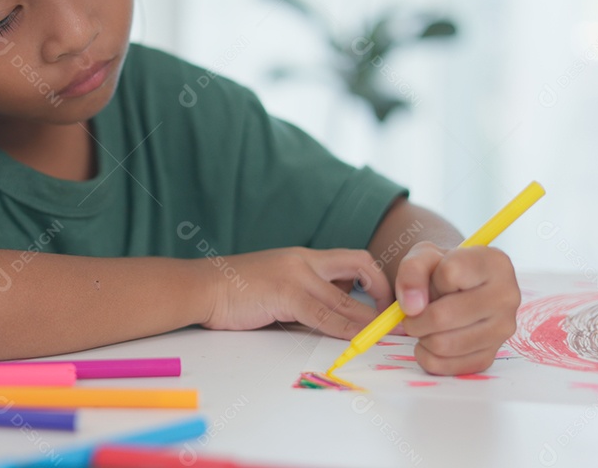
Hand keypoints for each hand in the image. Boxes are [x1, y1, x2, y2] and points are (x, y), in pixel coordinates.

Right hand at [202, 247, 392, 338]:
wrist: (202, 286)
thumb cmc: (234, 291)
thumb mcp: (276, 287)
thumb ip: (304, 296)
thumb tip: (333, 315)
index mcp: (303, 257)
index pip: (352, 259)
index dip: (375, 279)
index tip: (383, 302)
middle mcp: (304, 260)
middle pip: (359, 265)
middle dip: (384, 290)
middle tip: (395, 316)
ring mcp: (295, 275)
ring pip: (346, 298)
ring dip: (370, 318)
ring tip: (387, 333)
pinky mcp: (285, 294)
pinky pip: (325, 314)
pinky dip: (346, 329)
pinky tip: (357, 339)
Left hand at [396, 241, 520, 374]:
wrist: (458, 288)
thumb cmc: (442, 268)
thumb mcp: (424, 255)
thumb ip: (412, 271)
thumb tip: (412, 307)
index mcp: (495, 263)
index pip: (450, 274)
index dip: (429, 281)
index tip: (431, 283)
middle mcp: (507, 296)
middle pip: (442, 316)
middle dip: (415, 317)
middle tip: (412, 314)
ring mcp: (503, 330)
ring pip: (443, 344)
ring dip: (421, 337)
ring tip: (424, 325)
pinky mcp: (492, 355)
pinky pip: (447, 366)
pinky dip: (427, 356)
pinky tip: (429, 342)